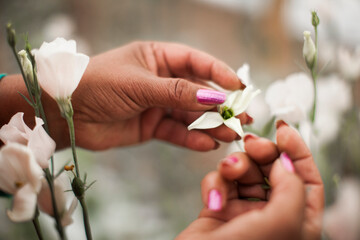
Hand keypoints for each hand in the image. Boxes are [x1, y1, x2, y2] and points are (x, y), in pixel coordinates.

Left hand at [41, 41, 247, 149]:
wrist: (65, 113)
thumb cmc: (98, 84)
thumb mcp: (139, 84)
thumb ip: (177, 92)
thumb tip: (214, 96)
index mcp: (157, 58)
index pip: (195, 62)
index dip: (219, 73)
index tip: (239, 87)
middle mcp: (160, 80)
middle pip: (197, 91)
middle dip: (220, 105)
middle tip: (241, 118)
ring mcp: (156, 104)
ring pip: (189, 114)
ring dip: (209, 125)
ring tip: (229, 135)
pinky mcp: (151, 126)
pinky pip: (176, 132)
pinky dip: (191, 139)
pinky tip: (207, 144)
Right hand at [177, 122, 323, 239]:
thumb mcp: (281, 222)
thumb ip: (292, 188)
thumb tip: (285, 162)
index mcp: (298, 222)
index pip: (307, 179)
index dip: (297, 151)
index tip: (282, 130)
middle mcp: (273, 215)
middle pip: (273, 169)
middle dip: (261, 153)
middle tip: (251, 143)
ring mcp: (245, 212)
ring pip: (244, 171)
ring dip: (235, 165)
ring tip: (227, 171)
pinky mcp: (219, 208)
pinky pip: (219, 181)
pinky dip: (214, 183)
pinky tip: (212, 199)